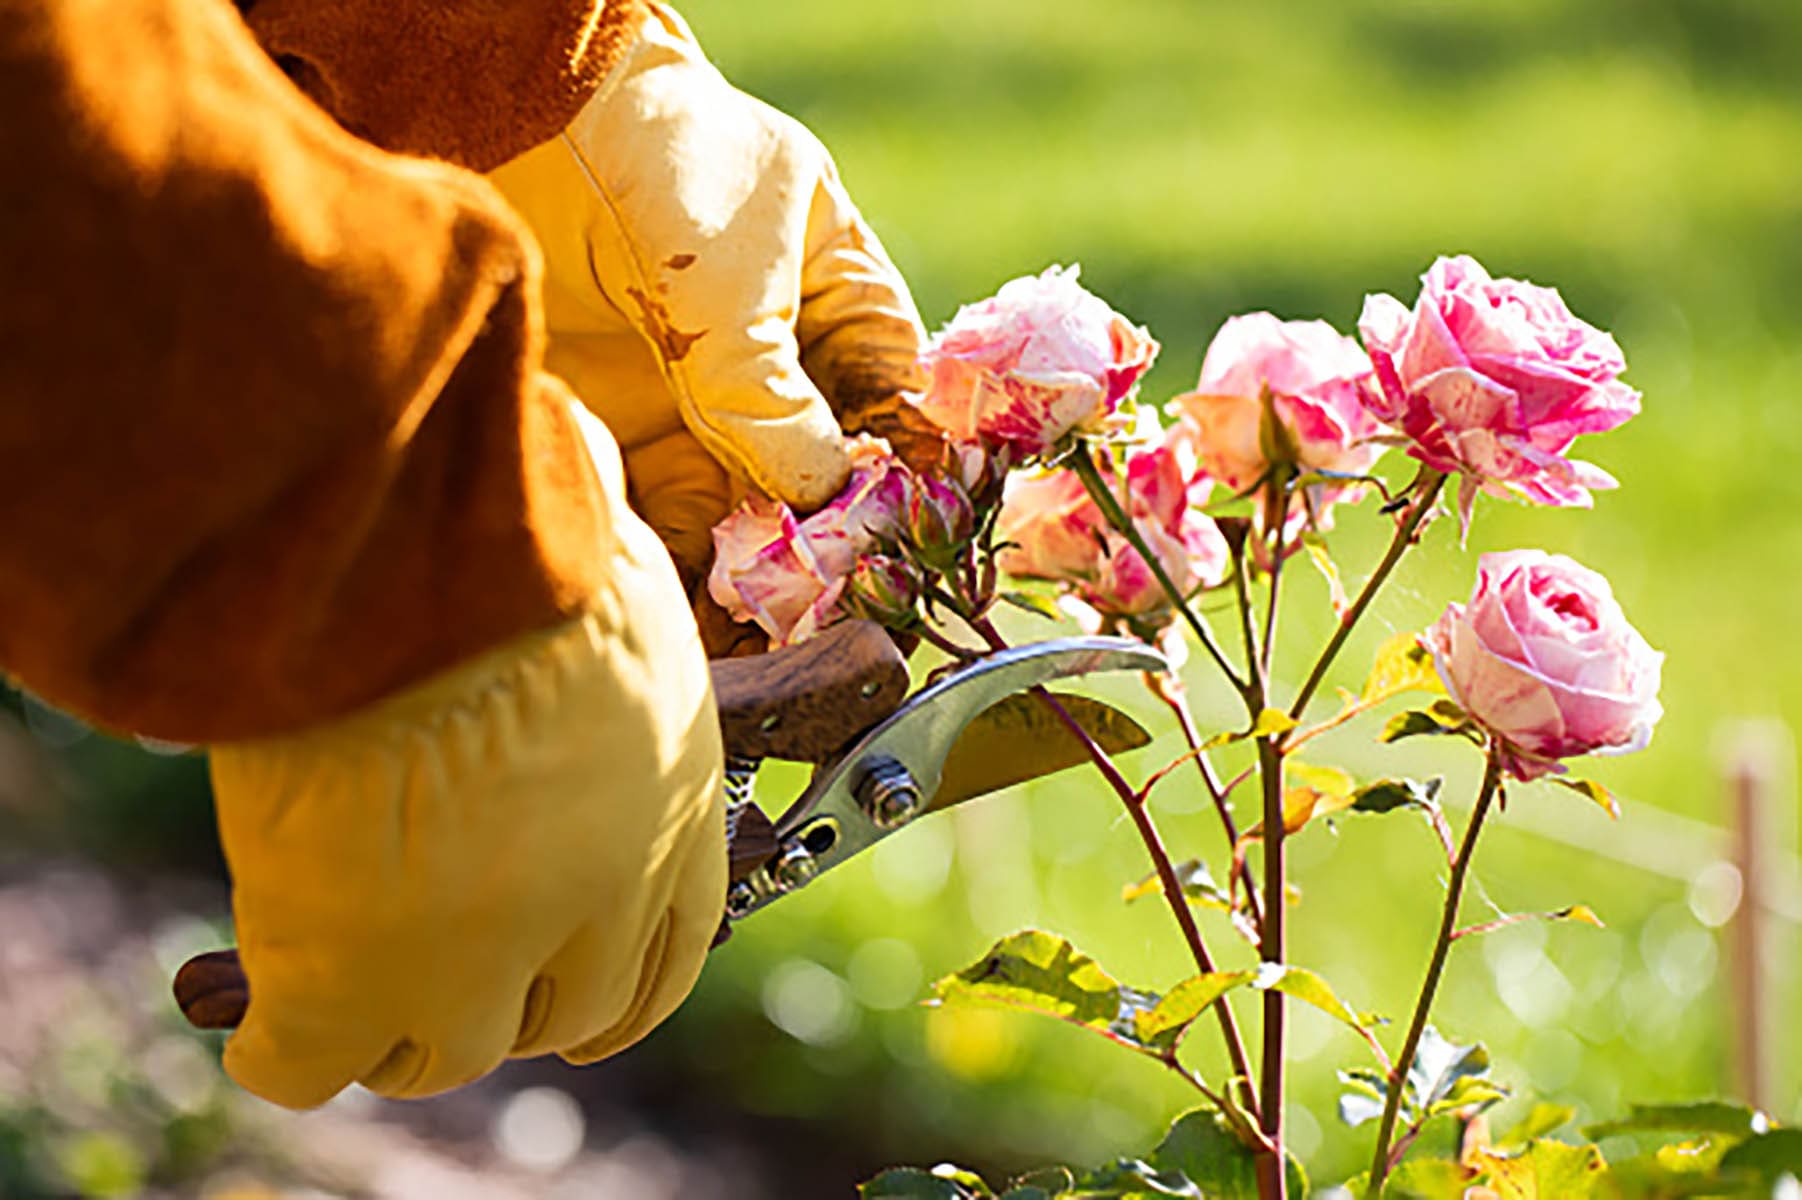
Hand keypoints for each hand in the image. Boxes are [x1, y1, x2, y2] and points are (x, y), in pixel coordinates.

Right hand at [209, 411, 725, 1105]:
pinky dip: (283, 1049)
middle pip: (573, 1011)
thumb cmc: (512, 525)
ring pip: (448, 1048)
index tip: (576, 990)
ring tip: (351, 1003)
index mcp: (673, 795)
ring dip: (402, 1034)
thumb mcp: (594, 573)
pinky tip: (263, 1023)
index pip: (672, 943)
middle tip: (446, 989)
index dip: (617, 977)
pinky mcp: (361, 979)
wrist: (420, 552)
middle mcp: (607, 892)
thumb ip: (591, 627)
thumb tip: (580, 515)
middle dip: (511, 1006)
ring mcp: (487, 955)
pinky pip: (310, 1058)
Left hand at [490, 1, 944, 591]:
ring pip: (753, 516)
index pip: (896, 400)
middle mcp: (783, 363)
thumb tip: (823, 494)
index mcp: (840, 299)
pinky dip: (688, 581)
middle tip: (835, 623)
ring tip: (769, 651)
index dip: (907, 469)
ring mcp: (708, 404)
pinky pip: (673, 526)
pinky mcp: (631, 439)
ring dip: (763, 586)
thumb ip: (773, 390)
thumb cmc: (656, 166)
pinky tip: (699, 631)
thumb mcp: (732, 276)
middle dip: (833, 551)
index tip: (907, 538)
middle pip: (826, 477)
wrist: (515, 127)